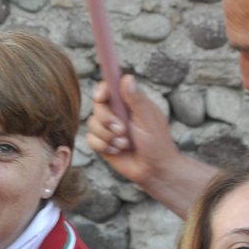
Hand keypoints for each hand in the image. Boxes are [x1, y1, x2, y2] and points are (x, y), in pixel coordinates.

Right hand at [85, 73, 179, 188]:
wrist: (154, 170)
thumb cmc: (157, 143)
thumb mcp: (149, 119)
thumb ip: (136, 100)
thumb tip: (127, 78)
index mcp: (129, 102)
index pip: (109, 88)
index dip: (102, 90)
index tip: (102, 97)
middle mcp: (116, 113)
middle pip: (97, 106)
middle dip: (107, 119)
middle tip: (122, 130)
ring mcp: (108, 129)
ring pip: (92, 123)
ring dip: (108, 136)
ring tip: (125, 144)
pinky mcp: (102, 143)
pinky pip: (90, 140)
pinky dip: (102, 146)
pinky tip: (116, 151)